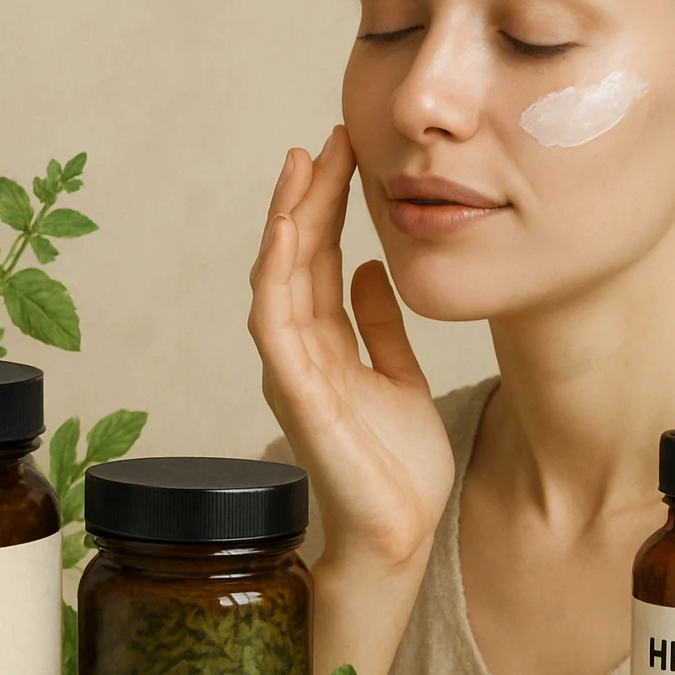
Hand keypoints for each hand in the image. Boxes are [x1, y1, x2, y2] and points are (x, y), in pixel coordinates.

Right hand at [248, 125, 455, 567]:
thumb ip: (378, 325)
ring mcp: (293, 372)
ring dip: (288, 220)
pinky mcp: (298, 395)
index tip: (345, 153)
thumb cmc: (395, 466)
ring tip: (303, 165)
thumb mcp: (397, 376)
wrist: (398, 535)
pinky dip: (277, 274)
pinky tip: (288, 231)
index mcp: (324, 346)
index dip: (326, 206)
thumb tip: (369, 269)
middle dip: (307, 196)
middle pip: (294, 259)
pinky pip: (276, 324)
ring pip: (277, 279)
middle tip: (326, 139)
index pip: (317, 261)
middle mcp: (300, 353)